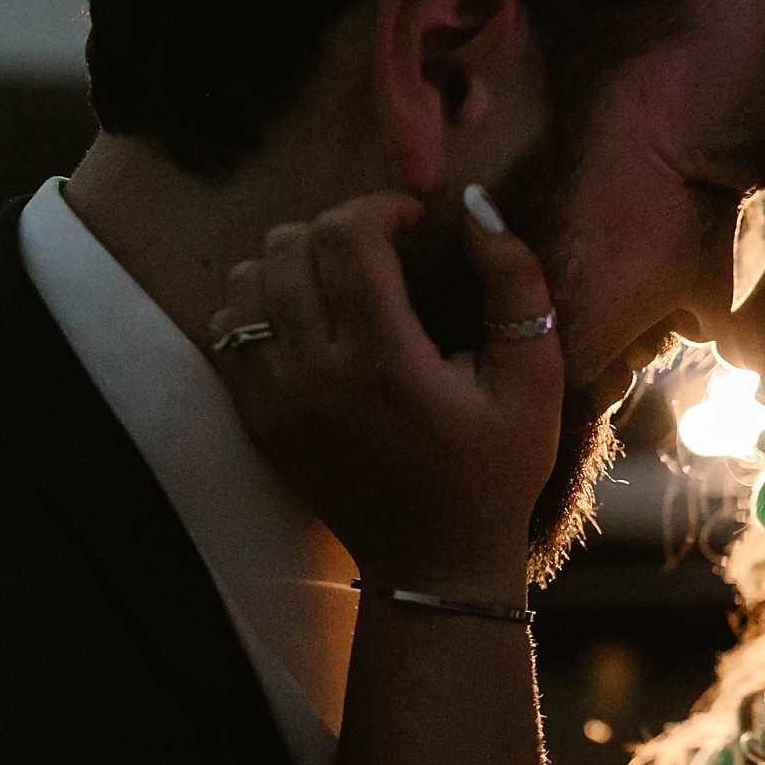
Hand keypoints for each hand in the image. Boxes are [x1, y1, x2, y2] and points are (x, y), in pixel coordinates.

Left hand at [209, 188, 561, 599]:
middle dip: (339, 229)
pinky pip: (228, 326)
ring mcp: (275, 400)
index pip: (347, 238)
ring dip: (295, 263)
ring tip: (342, 284)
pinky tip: (310, 321)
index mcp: (387, 365)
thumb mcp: (535, 380)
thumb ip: (516, 285)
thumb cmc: (497, 469)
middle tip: (382, 253)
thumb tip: (474, 203)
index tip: (413, 223)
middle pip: (292, 246)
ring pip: (249, 278)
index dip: (381, 207)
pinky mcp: (255, 418)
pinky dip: (262, 305)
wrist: (435, 561)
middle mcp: (316, 378)